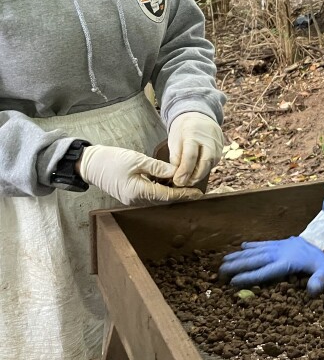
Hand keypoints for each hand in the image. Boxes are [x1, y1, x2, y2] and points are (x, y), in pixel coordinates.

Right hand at [79, 144, 202, 205]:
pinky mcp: (130, 195)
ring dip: (171, 192)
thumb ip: (158, 168)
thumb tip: (176, 172)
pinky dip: (161, 189)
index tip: (198, 193)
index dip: (184, 194)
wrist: (90, 164)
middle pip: (164, 199)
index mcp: (138, 192)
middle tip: (195, 188)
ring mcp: (132, 199)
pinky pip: (150, 194)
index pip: (167, 196)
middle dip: (180, 194)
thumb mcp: (138, 160)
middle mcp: (136, 199)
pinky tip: (169, 182)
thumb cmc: (111, 160)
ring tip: (185, 184)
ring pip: (158, 198)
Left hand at [168, 112, 222, 186]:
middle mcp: (209, 139)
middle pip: (204, 162)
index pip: (190, 156)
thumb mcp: (174, 140)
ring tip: (189, 180)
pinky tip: (196, 173)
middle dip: (194, 177)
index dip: (184, 171)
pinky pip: (213, 163)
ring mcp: (218, 144)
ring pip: (210, 165)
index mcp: (193, 133)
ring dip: (199, 175)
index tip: (177, 181)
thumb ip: (176, 158)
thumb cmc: (183, 130)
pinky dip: (205, 170)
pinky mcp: (222, 149)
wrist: (199, 116)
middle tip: (184, 184)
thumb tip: (178, 177)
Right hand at [219, 237, 323, 294]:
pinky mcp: (281, 242)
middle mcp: (280, 253)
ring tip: (223, 261)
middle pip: (254, 259)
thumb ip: (320, 280)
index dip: (249, 277)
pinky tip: (242, 246)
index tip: (233, 282)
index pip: (265, 271)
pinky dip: (252, 245)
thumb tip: (312, 292)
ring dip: (239, 256)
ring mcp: (279, 246)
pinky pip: (263, 243)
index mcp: (288, 262)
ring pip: (255, 251)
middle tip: (219, 272)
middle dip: (236, 266)